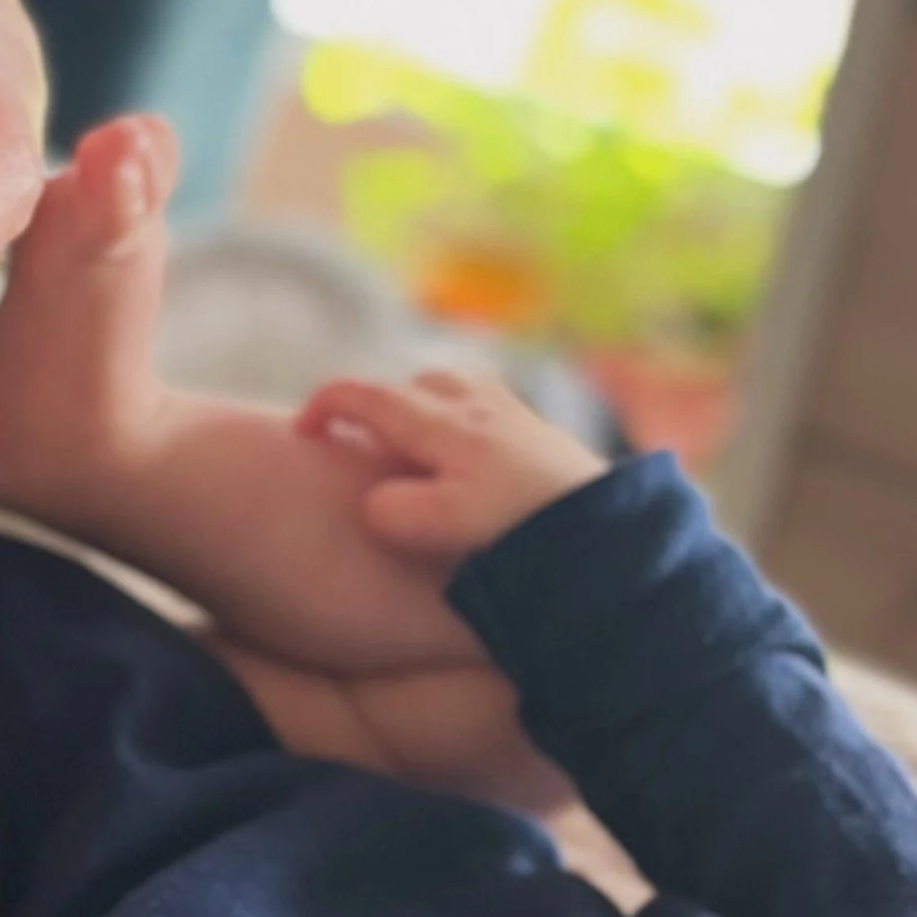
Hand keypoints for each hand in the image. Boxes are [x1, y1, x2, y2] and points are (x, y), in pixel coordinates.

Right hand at [296, 370, 606, 571]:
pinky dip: (465, 423)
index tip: (302, 432)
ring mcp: (515, 416)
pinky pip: (490, 409)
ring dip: (425, 411)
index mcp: (443, 423)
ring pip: (455, 391)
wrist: (615, 531)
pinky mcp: (545, 437)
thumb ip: (394, 512)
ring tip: (417, 452)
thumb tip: (374, 504)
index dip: (325, 406)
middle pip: (412, 385)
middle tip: (361, 446)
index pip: (367, 395)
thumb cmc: (525, 529)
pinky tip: (475, 464)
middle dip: (379, 406)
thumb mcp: (446, 526)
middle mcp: (478, 406)